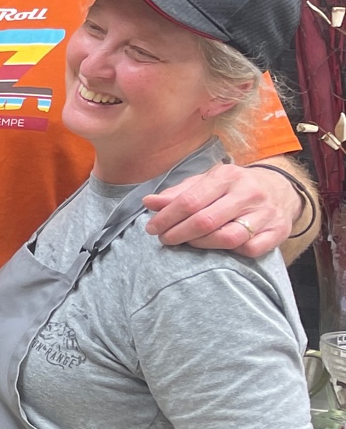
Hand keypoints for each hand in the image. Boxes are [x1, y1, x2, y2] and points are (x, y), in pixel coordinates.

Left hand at [141, 161, 297, 258]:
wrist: (280, 189)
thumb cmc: (233, 187)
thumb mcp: (206, 182)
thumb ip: (178, 193)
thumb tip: (148, 202)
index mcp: (227, 176)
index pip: (190, 201)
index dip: (167, 217)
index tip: (152, 228)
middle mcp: (248, 193)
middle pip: (206, 221)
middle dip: (179, 233)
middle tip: (165, 239)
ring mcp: (265, 213)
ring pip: (228, 237)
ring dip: (202, 245)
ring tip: (188, 243)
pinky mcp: (278, 231)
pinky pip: (251, 249)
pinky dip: (232, 253)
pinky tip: (219, 249)